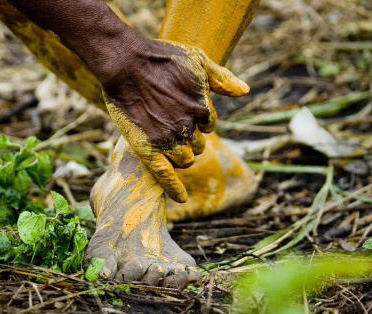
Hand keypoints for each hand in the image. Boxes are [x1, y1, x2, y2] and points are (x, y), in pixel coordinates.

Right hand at [101, 39, 248, 202]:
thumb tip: (246, 91)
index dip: (200, 121)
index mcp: (201, 108)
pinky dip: (175, 189)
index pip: (209, 125)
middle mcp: (187, 127)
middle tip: (175, 128)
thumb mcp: (197, 59)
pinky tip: (182, 199)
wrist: (125, 63)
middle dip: (191, 140)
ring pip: (186, 160)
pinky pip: (165, 176)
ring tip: (170, 146)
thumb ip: (222, 78)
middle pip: (198, 145)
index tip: (186, 114)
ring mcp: (168, 140)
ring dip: (182, 155)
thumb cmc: (161, 57)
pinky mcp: (148, 150)